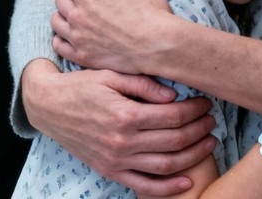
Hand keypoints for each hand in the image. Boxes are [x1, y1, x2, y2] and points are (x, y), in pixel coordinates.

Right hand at [22, 59, 216, 195]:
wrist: (49, 105)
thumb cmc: (81, 85)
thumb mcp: (109, 74)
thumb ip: (142, 84)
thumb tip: (173, 94)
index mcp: (125, 114)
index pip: (171, 115)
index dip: (193, 110)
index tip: (205, 103)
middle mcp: (122, 140)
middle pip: (173, 140)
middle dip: (198, 130)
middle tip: (212, 121)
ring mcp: (117, 159)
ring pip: (165, 164)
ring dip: (192, 156)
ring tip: (208, 143)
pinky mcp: (110, 171)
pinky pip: (144, 185)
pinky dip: (168, 188)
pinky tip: (186, 181)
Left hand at [52, 0, 170, 71]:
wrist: (159, 44)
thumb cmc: (148, 8)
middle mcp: (77, 18)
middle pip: (60, 0)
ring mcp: (79, 40)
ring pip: (56, 23)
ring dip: (63, 14)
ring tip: (74, 13)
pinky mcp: (84, 58)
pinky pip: (60, 47)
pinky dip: (61, 38)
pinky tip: (72, 34)